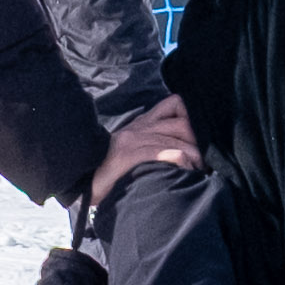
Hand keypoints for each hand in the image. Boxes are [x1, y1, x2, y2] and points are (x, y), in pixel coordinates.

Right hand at [85, 94, 199, 209]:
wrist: (81, 179)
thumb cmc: (109, 170)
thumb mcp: (130, 150)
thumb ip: (151, 145)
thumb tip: (181, 153)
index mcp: (141, 124)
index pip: (174, 104)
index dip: (191, 116)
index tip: (198, 138)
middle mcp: (138, 128)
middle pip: (181, 124)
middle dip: (197, 142)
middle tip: (203, 161)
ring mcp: (132, 141)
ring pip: (174, 139)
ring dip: (193, 155)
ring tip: (198, 170)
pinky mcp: (127, 156)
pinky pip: (159, 151)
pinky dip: (178, 158)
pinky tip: (184, 168)